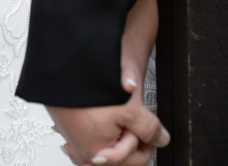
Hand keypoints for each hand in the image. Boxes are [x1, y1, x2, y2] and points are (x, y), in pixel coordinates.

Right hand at [49, 77, 169, 165]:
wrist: (65, 70)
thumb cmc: (92, 92)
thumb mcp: (129, 108)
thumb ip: (149, 129)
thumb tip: (162, 140)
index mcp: (100, 154)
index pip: (137, 159)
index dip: (145, 138)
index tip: (145, 121)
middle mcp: (85, 154)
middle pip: (121, 155)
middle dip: (130, 135)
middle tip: (132, 114)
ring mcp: (75, 144)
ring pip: (107, 145)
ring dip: (116, 131)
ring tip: (119, 110)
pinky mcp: (70, 132)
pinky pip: (92, 137)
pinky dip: (102, 128)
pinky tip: (105, 111)